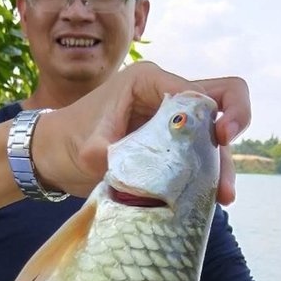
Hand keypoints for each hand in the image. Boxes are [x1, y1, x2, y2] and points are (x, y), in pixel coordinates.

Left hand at [35, 60, 250, 203]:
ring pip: (210, 136)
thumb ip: (116, 156)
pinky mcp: (166, 143)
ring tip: (222, 199)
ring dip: (219, 166)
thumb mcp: (88, 149)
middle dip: (230, 141)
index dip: (223, 114)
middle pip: (219, 109)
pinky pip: (197, 154)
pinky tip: (207, 199)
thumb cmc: (65, 141)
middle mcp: (165, 95)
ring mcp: (168, 119)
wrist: (50, 156)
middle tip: (225, 185)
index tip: (221, 140)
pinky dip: (205, 174)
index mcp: (148, 81)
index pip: (204, 91)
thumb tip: (140, 175)